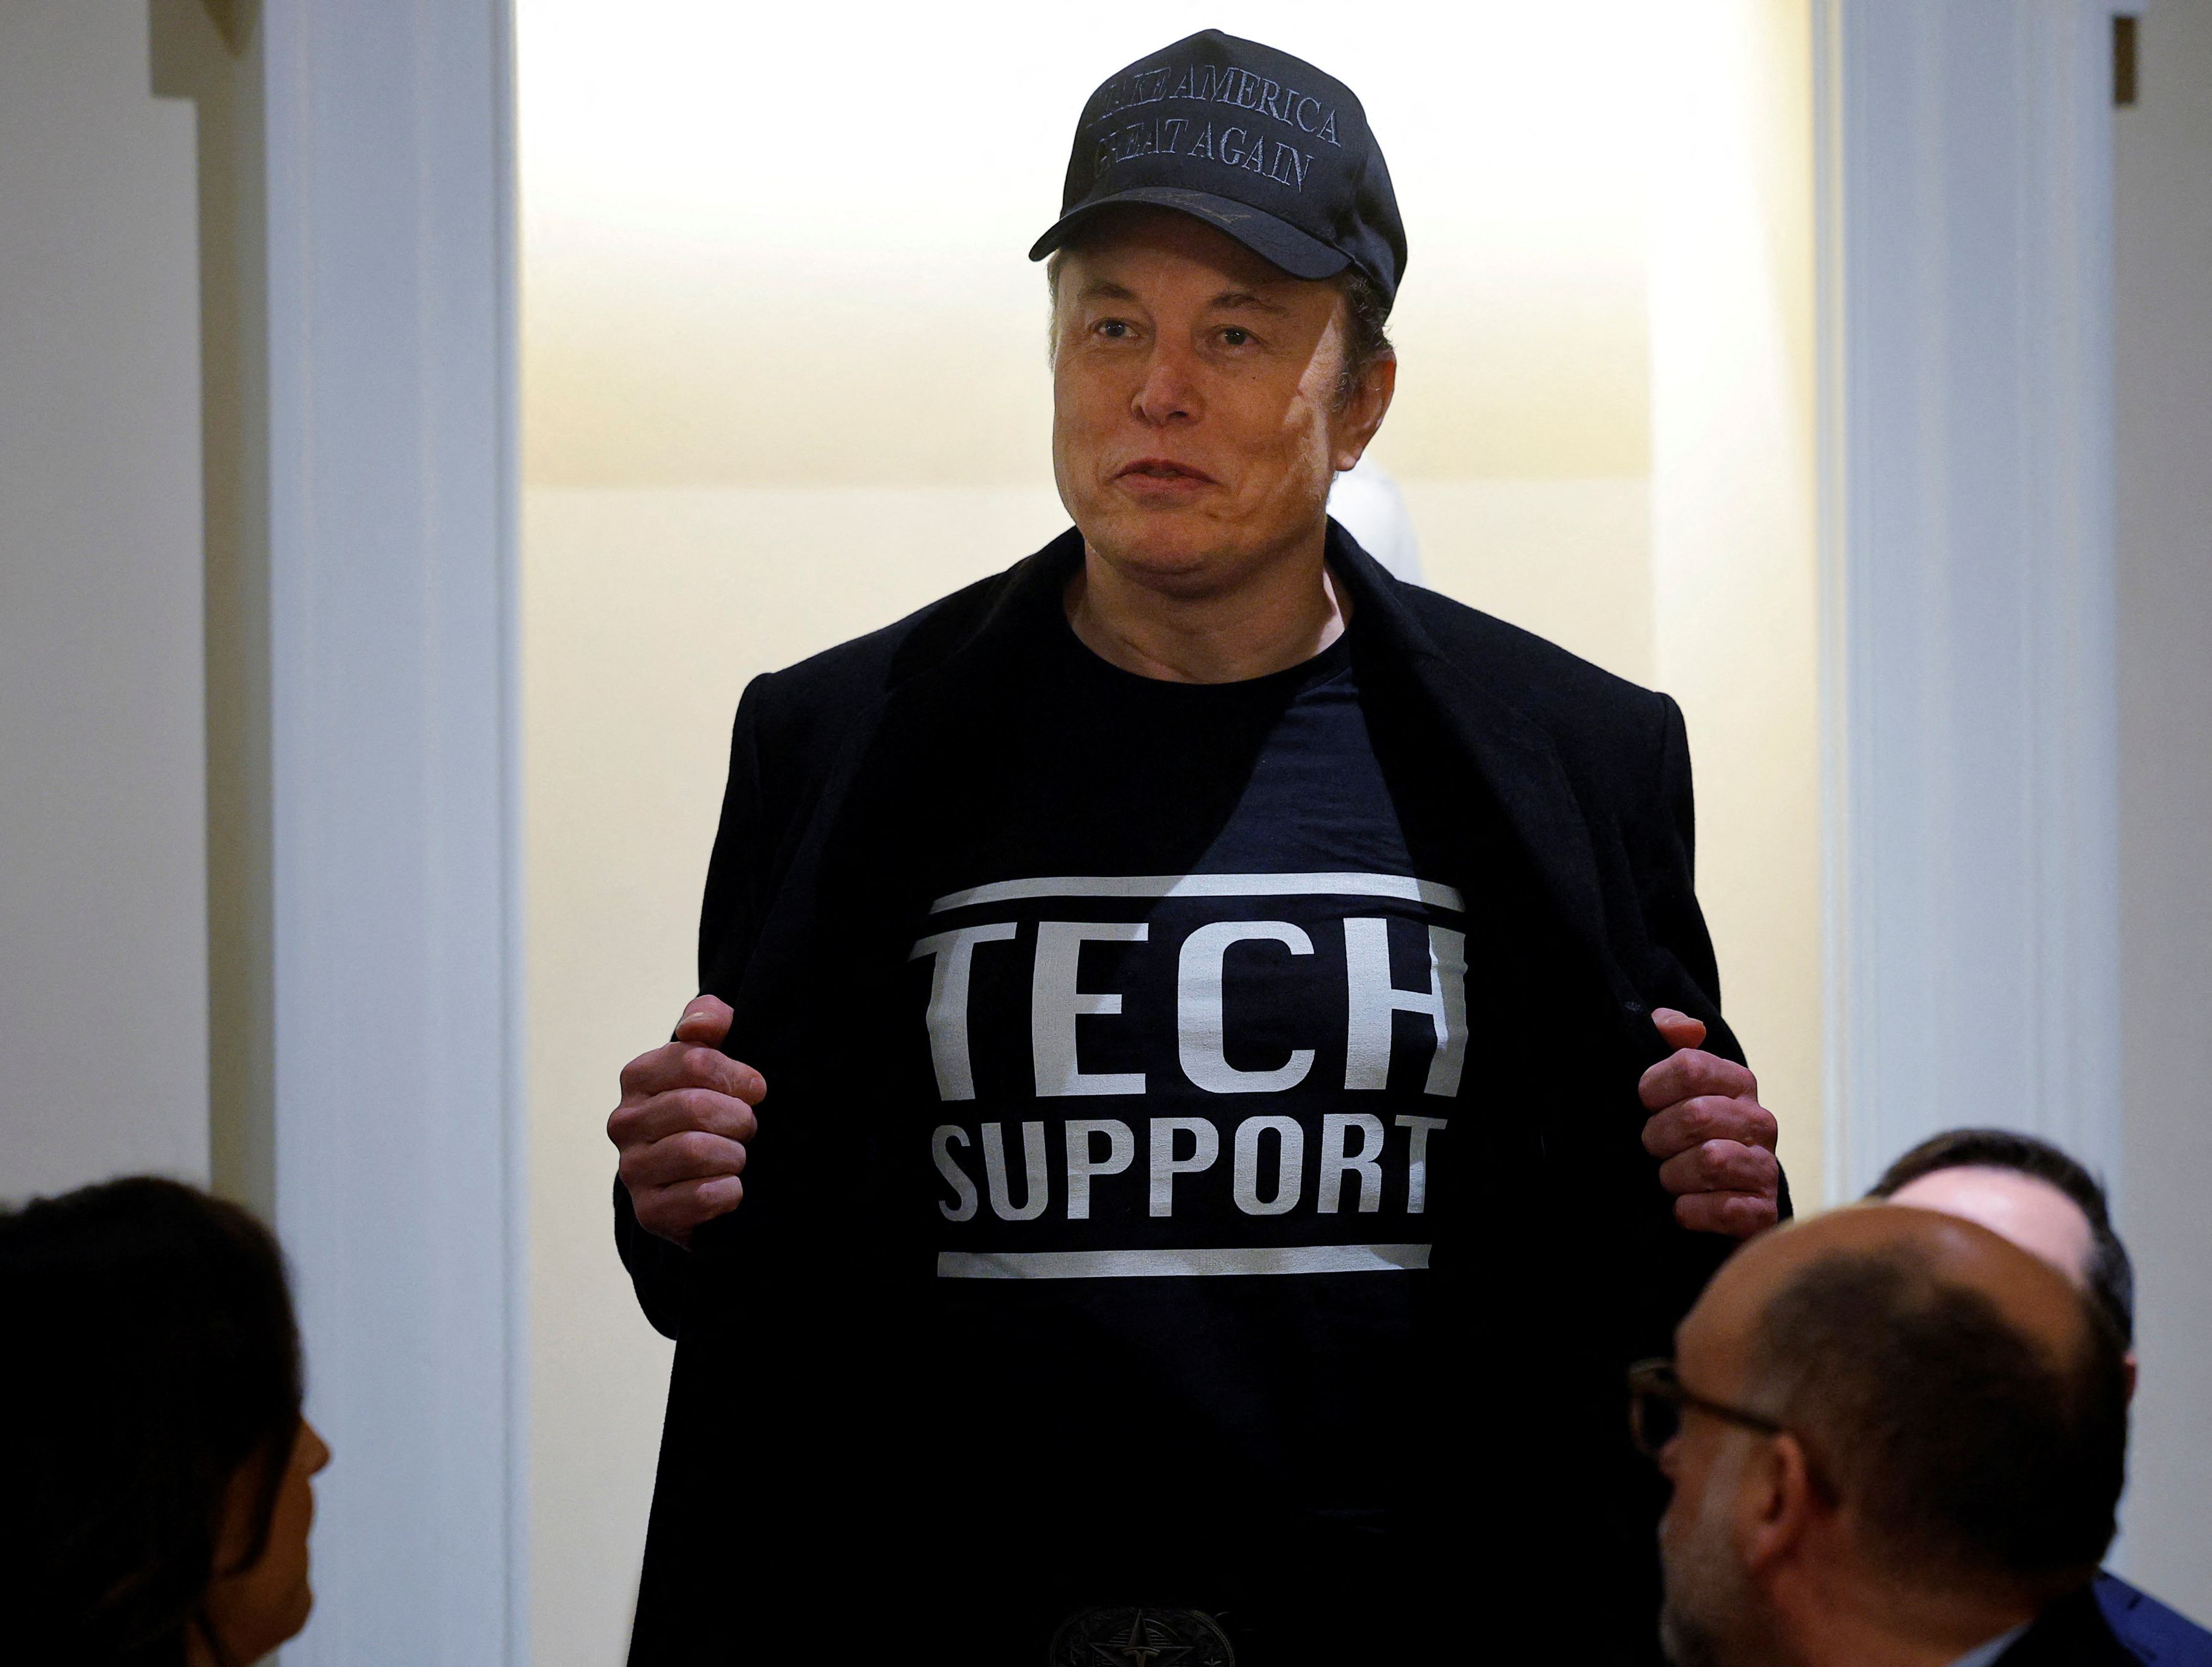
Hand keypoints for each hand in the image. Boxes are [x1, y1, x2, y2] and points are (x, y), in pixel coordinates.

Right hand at [608, 995, 764, 1248]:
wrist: (707, 1176)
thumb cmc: (715, 1104)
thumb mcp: (714, 1053)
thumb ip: (708, 1020)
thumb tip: (698, 1026)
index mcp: (638, 1076)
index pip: (695, 1061)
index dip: (738, 1076)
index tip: (756, 1090)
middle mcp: (624, 1122)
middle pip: (695, 1107)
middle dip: (738, 1118)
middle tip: (748, 1128)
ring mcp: (631, 1169)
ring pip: (695, 1151)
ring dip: (734, 1155)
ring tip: (738, 1156)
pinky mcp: (648, 1213)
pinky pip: (700, 1197)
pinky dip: (730, 1192)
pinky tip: (732, 1187)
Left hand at [1638, 1009, 1779, 1238]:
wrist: (1702, 1201)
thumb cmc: (1677, 1135)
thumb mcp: (1665, 1079)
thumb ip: (1669, 1036)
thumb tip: (1688, 1029)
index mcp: (1737, 1082)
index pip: (1689, 1067)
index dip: (1652, 1088)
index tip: (1645, 1104)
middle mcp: (1759, 1121)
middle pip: (1695, 1115)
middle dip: (1658, 1137)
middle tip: (1654, 1148)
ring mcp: (1766, 1167)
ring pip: (1710, 1161)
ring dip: (1673, 1175)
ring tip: (1670, 1178)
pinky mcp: (1763, 1212)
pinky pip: (1724, 1209)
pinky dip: (1691, 1211)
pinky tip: (1684, 1207)